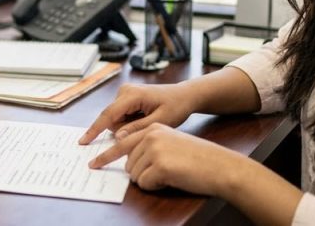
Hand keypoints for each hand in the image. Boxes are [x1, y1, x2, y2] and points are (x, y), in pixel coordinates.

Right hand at [78, 83, 194, 144]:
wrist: (184, 95)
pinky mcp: (126, 96)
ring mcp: (124, 93)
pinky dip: (130, 122)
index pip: (108, 115)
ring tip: (148, 120)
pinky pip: (120, 116)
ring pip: (116, 119)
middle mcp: (124, 91)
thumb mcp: (160, 121)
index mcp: (132, 95)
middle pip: (112, 119)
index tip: (83, 142)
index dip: (95, 129)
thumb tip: (117, 137)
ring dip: (128, 126)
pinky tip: (145, 117)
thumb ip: (137, 129)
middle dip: (125, 129)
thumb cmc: (176, 107)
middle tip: (147, 125)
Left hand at [88, 123, 243, 195]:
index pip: (122, 142)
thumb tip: (128, 162)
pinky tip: (172, 178)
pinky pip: (144, 183)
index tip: (93, 163)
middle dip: (142, 173)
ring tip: (172, 173)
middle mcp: (151, 134)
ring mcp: (154, 148)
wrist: (220, 166)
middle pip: (128, 162)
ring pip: (135, 174)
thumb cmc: (199, 158)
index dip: (106, 156)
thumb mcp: (172, 144)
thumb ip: (149, 146)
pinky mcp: (159, 164)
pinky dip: (155, 186)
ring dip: (150, 180)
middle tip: (165, 171)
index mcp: (153, 128)